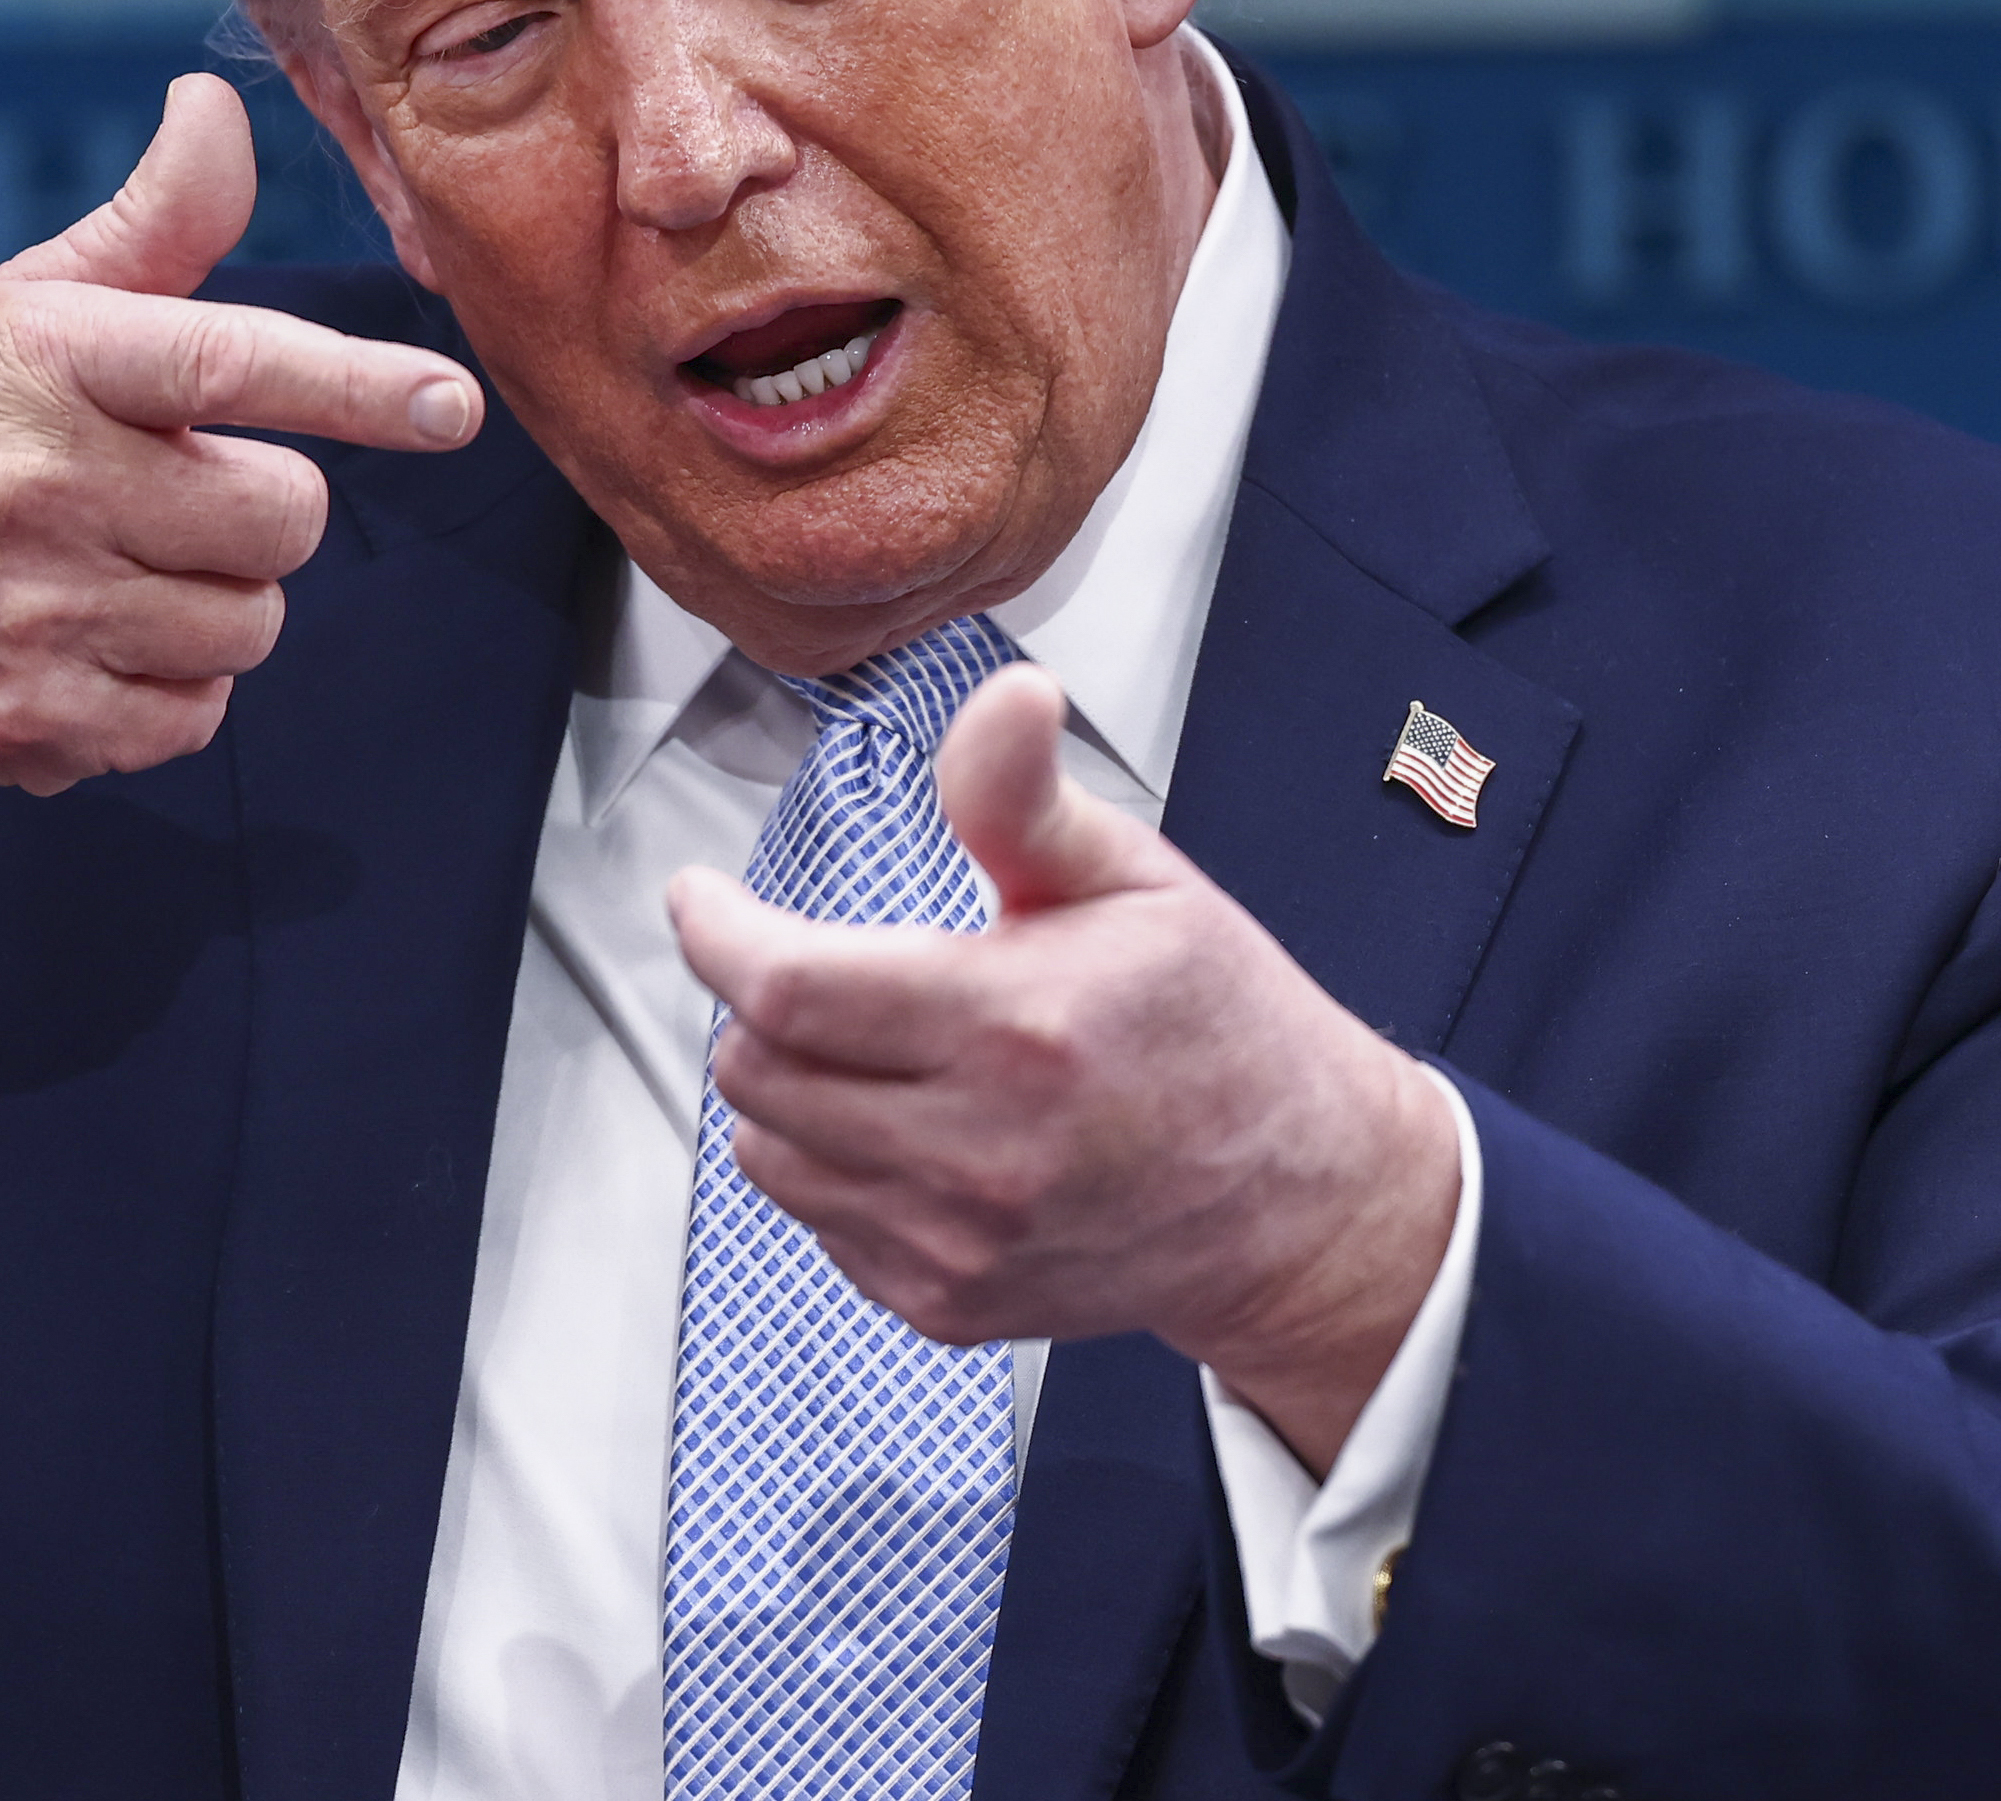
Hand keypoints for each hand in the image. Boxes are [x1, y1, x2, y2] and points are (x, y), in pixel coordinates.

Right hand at [0, 74, 481, 812]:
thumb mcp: (5, 307)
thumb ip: (146, 228)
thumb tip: (216, 107)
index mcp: (48, 359)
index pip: (233, 359)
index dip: (358, 385)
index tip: (450, 406)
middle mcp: (45, 482)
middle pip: (283, 517)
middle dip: (257, 510)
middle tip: (171, 496)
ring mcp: (38, 610)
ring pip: (250, 622)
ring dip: (210, 604)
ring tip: (112, 573)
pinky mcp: (31, 719)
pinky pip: (192, 717)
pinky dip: (163, 693)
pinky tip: (82, 649)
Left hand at [668, 662, 1459, 1471]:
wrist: (1296, 1201)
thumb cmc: (1218, 1026)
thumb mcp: (1137, 880)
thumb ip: (1027, 798)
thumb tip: (1005, 696)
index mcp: (1017, 1028)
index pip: (790, 989)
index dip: (718, 935)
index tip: (703, 900)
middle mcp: (978, 1151)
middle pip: (758, 1070)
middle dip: (759, 1002)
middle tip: (818, 965)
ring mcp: (958, 1242)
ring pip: (769, 1152)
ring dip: (786, 1086)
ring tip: (873, 1046)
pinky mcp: (948, 1303)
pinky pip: (819, 1222)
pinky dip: (831, 1164)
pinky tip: (911, 1124)